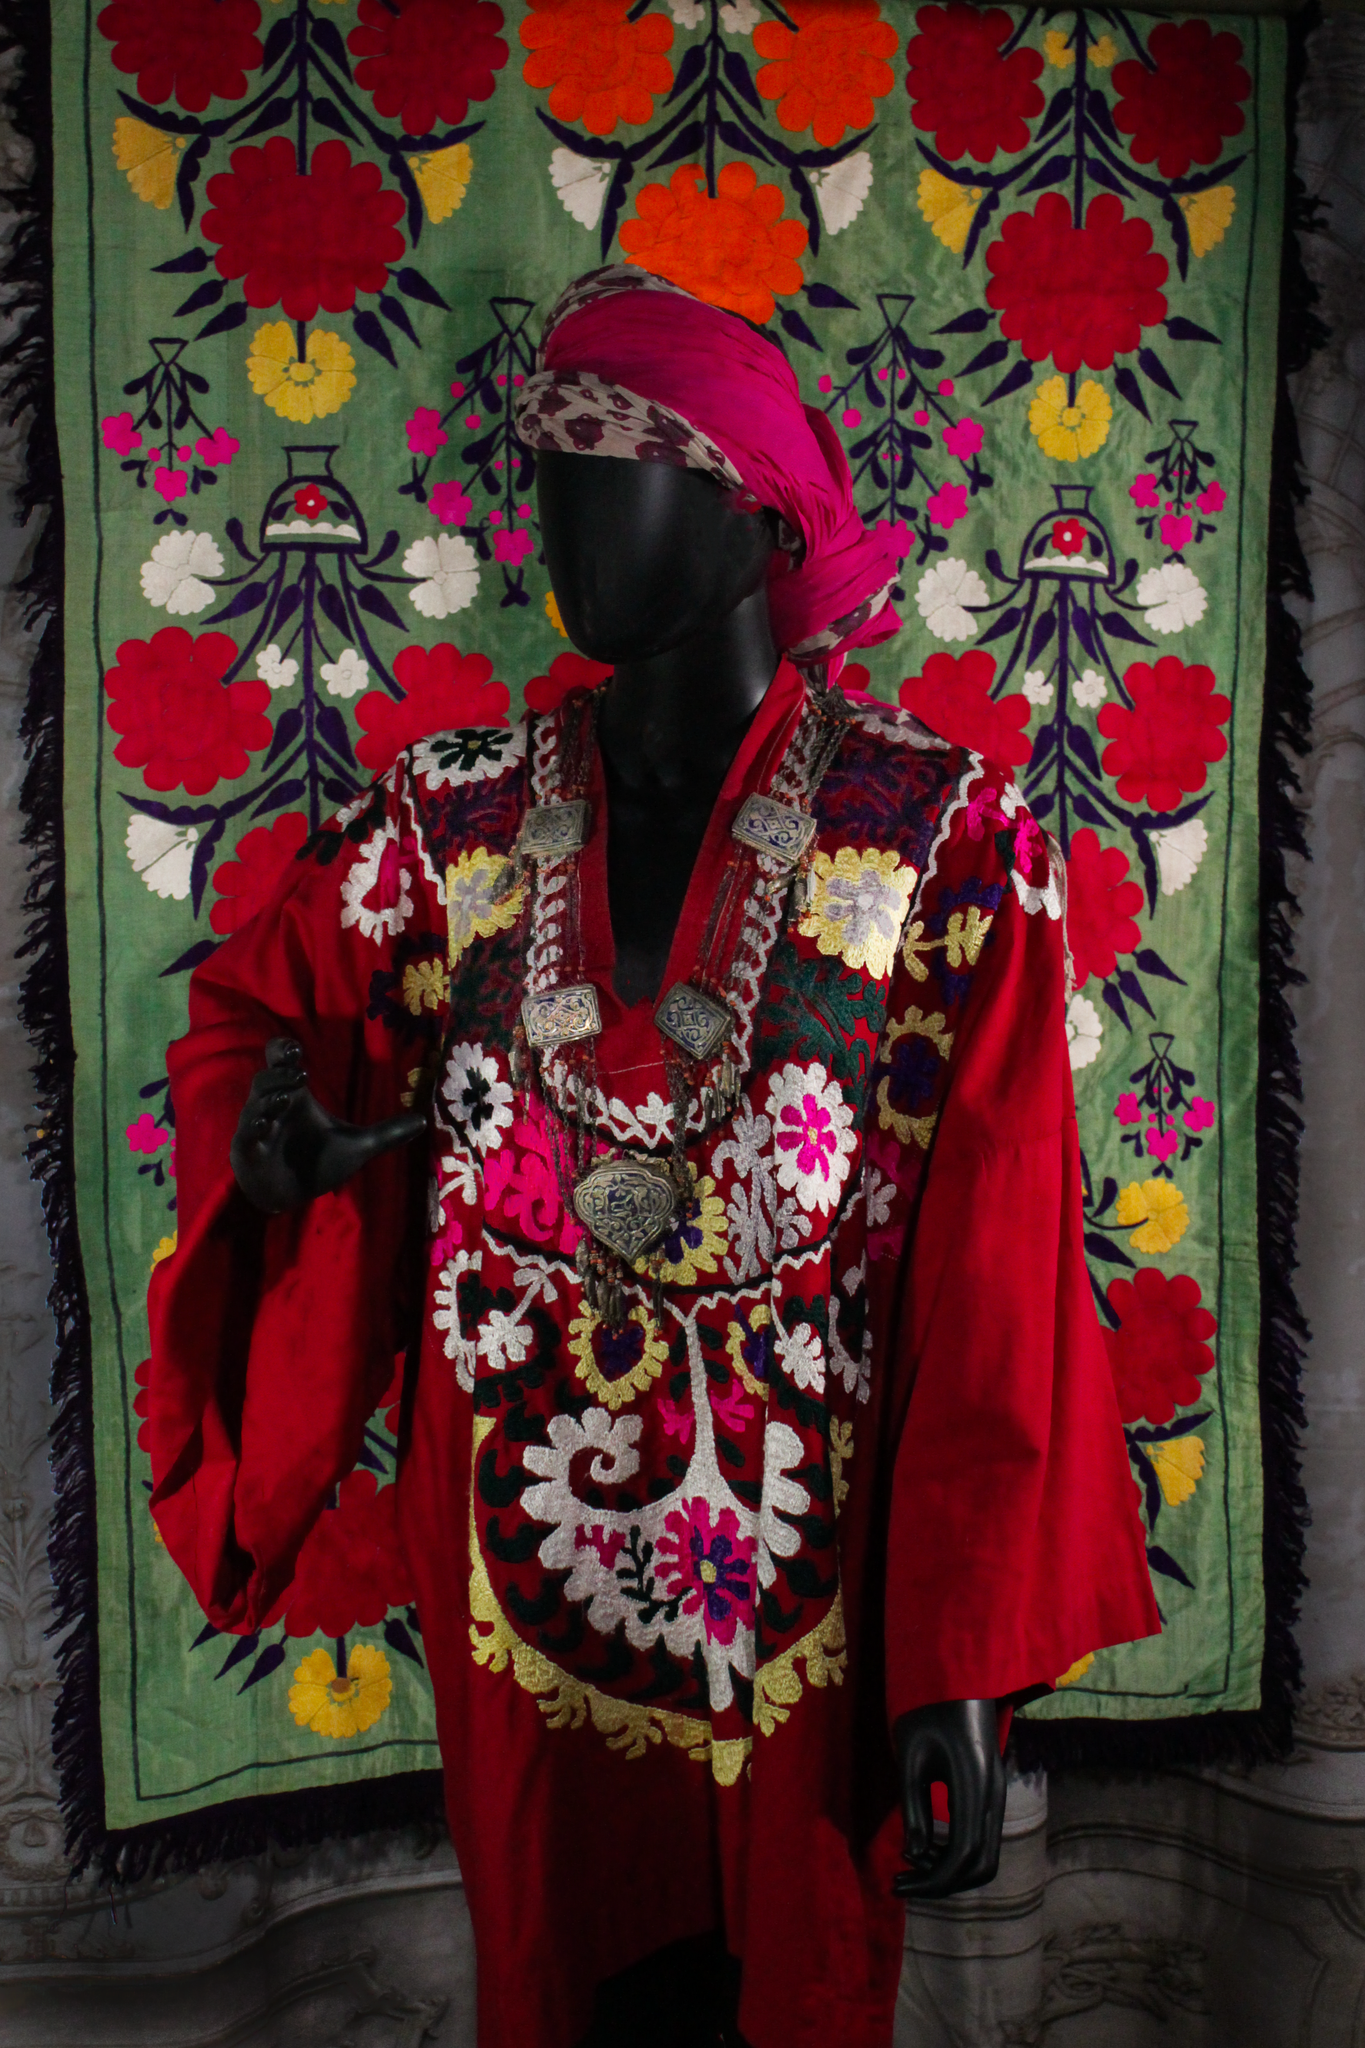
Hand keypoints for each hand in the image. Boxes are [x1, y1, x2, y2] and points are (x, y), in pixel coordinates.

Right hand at [229, 1037, 426, 1214]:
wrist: (294, 1196)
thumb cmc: (319, 1163)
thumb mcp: (357, 1147)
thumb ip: (386, 1133)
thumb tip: (422, 1121)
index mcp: (296, 1096)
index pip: (281, 1062)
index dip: (282, 1051)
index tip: (295, 1049)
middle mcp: (273, 1107)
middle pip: (267, 1079)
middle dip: (280, 1076)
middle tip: (300, 1076)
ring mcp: (257, 1128)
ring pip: (255, 1104)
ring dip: (269, 1099)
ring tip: (288, 1099)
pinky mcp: (247, 1151)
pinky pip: (245, 1134)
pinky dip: (253, 1128)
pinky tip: (265, 1125)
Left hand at [891, 1697, 1005, 1900]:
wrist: (959, 1677)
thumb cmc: (927, 1709)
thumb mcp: (910, 1756)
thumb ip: (913, 1807)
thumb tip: (914, 1855)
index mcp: (975, 1785)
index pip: (962, 1856)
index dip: (931, 1881)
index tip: (896, 1883)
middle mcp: (994, 1796)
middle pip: (980, 1867)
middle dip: (941, 1884)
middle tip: (901, 1883)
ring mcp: (997, 1796)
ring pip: (984, 1857)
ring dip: (949, 1871)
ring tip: (908, 1864)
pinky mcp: (990, 1794)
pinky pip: (981, 1839)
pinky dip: (955, 1854)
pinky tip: (924, 1848)